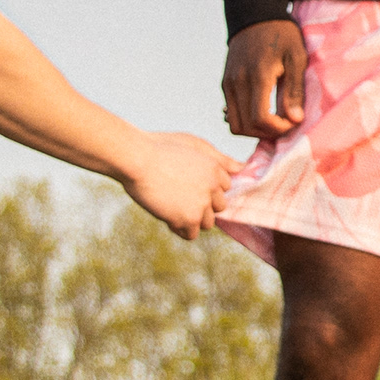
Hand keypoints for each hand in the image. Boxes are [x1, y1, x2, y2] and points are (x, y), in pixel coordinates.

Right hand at [121, 130, 239, 237]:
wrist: (136, 159)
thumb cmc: (160, 147)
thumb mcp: (194, 144)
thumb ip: (219, 158)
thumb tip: (242, 168)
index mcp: (217, 169)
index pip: (224, 188)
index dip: (206, 188)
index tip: (189, 185)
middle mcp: (214, 188)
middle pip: (219, 207)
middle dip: (203, 205)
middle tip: (178, 195)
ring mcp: (202, 205)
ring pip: (207, 223)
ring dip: (192, 218)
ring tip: (172, 205)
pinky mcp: (188, 219)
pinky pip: (191, 234)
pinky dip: (180, 229)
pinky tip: (167, 216)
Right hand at [221, 21, 306, 139]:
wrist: (255, 15)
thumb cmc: (282, 35)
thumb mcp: (296, 58)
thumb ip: (295, 90)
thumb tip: (295, 120)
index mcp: (257, 76)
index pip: (260, 119)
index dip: (277, 129)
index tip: (292, 122)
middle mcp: (237, 82)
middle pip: (245, 127)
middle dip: (267, 133)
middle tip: (286, 123)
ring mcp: (228, 84)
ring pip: (234, 125)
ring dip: (255, 130)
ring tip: (275, 119)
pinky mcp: (225, 84)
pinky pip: (231, 113)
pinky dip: (246, 120)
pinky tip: (263, 111)